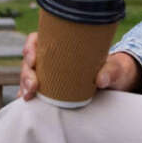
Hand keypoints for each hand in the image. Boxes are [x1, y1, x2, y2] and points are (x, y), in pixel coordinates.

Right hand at [17, 32, 141, 99]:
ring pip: (28, 75)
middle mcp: (54, 58)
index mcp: (65, 45)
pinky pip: (34, 90)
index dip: (31, 47)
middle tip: (33, 86)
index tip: (34, 59)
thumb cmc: (114, 70)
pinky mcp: (52, 89)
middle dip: (26, 72)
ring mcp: (51, 74)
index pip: (39, 39)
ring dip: (24, 85)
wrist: (117, 83)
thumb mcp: (115, 69)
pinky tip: (27, 103)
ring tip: (28, 96)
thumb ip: (111, 72)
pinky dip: (28, 95)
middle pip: (30, 60)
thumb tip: (100, 80)